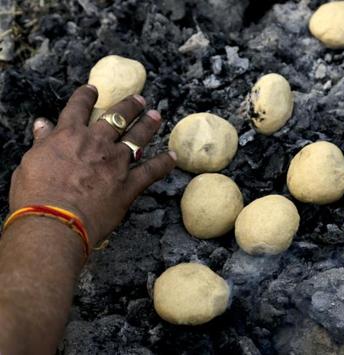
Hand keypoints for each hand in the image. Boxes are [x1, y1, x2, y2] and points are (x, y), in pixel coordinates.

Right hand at [8, 85, 175, 246]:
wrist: (56, 220)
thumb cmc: (36, 194)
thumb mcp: (31, 162)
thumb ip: (42, 141)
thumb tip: (42, 124)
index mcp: (69, 135)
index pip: (78, 108)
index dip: (86, 96)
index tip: (93, 89)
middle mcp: (96, 143)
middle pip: (117, 117)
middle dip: (129, 106)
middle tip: (139, 99)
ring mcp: (116, 162)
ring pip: (137, 137)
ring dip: (148, 125)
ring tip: (156, 115)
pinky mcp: (129, 184)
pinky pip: (152, 170)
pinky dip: (164, 163)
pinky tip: (173, 157)